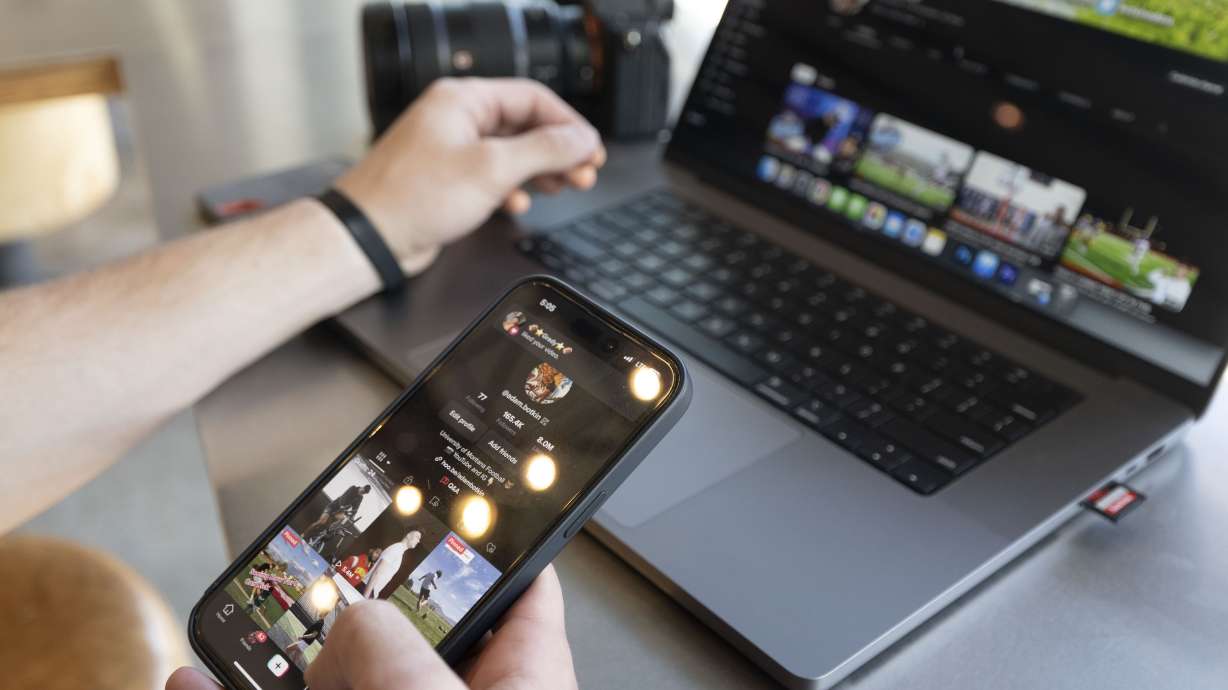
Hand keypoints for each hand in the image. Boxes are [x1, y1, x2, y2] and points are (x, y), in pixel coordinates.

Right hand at [166, 566, 577, 689]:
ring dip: (282, 661)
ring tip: (233, 633)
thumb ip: (392, 649)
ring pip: (337, 689)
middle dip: (352, 607)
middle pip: (409, 639)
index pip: (523, 591)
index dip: (483, 541)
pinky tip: (194, 687)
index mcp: (525, 687)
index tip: (441, 502)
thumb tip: (355, 618)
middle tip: (309, 568)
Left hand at [334, 78, 605, 273]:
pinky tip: (520, 204)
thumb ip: (544, 150)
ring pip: (512, 153)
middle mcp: (456, 119)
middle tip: (584, 172)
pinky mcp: (448, 179)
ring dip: (541, 171)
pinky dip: (513, 188)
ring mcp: (452, 149)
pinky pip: (493, 175)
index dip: (568, 124)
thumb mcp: (492, 169)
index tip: (591, 149)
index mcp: (463, 100)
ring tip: (564, 187)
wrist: (370, 238)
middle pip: (525, 126)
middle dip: (558, 151)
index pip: (532, 98)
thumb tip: (580, 139)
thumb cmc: (411, 198)